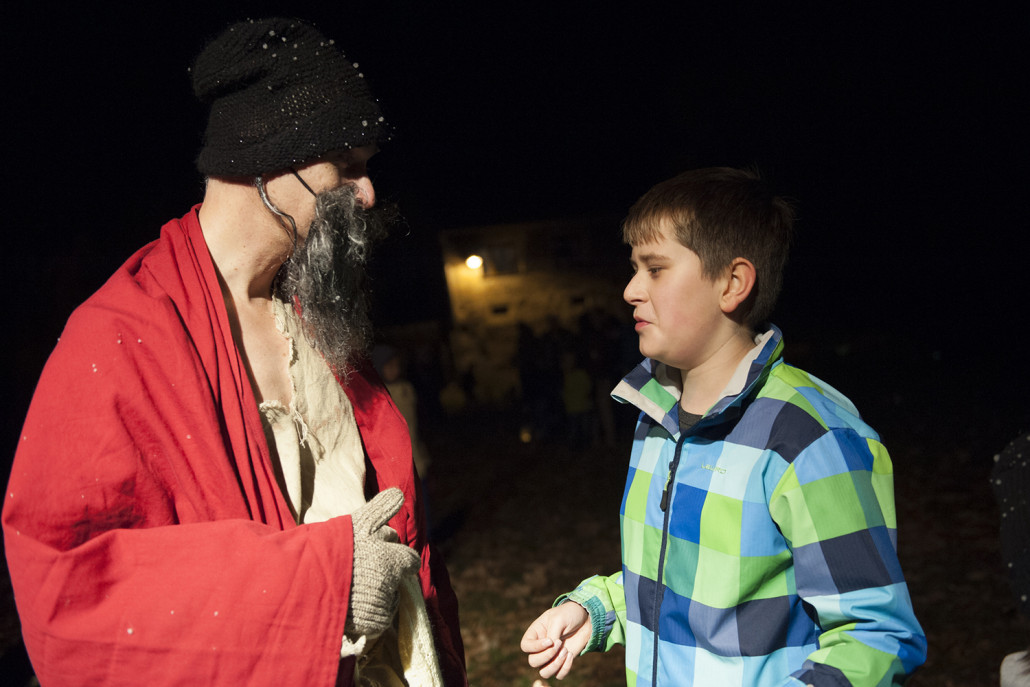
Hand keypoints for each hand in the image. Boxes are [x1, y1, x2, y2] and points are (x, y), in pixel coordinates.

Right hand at [346, 488, 420, 639]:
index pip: (410, 559)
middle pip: (398, 579)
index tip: (384, 556)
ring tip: (352, 587)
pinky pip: (380, 618)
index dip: (397, 557)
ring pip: (389, 598)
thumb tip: (399, 493)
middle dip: (389, 575)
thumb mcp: (358, 523)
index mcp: (391, 557)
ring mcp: (382, 603)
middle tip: (367, 572)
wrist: (306, 584)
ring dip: (378, 593)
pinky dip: (370, 614)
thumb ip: (381, 509)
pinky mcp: (374, 622)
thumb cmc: (332, 547)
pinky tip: (351, 604)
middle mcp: (391, 581)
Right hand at [520, 602, 590, 679]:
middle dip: (547, 656)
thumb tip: (551, 648)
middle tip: (559, 644)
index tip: (550, 640)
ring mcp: (551, 656)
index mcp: (535, 633)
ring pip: (544, 672)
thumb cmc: (569, 615)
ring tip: (566, 651)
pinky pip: (559, 675)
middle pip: (533, 661)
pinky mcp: (562, 662)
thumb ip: (552, 634)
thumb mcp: (558, 619)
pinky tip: (571, 655)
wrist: (586, 619)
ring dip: (555, 665)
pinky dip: (565, 668)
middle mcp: (540, 647)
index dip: (535, 647)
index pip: (525, 646)